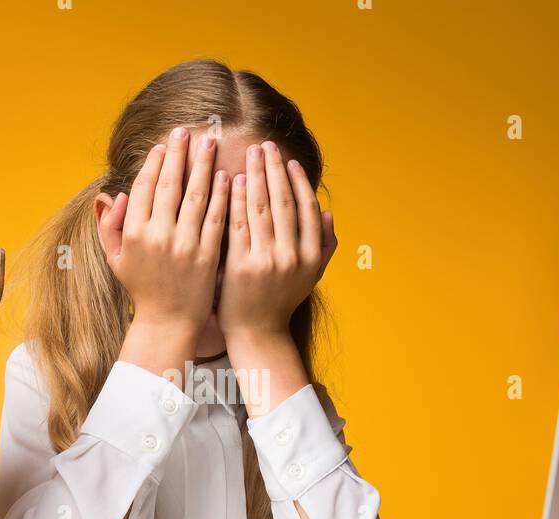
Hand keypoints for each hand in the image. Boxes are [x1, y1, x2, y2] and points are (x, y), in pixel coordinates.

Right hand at [98, 127, 229, 339]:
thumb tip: (111, 195)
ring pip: (195, 196)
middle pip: (169, 185)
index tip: (163, 146)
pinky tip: (227, 176)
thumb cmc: (143, 290)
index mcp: (134, 233)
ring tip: (209, 144)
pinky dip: (222, 195)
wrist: (169, 323)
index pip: (144, 187)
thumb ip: (108, 227)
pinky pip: (216, 218)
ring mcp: (184, 245)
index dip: (154, 163)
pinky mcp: (207, 255)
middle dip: (178, 154)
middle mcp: (158, 236)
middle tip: (186, 132)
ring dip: (203, 166)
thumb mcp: (117, 260)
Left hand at [218, 140, 337, 343]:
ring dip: (255, 177)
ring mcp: (267, 261)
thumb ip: (323, 244)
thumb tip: (327, 211)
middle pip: (283, 202)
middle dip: (274, 170)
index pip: (305, 208)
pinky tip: (230, 181)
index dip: (298, 181)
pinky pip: (239, 224)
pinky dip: (236, 200)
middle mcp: (292, 256)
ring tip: (249, 155)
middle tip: (265, 145)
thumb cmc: (281, 301)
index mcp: (311, 255)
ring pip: (261, 209)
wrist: (257, 333)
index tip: (288, 160)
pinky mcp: (241, 266)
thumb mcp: (310, 275)